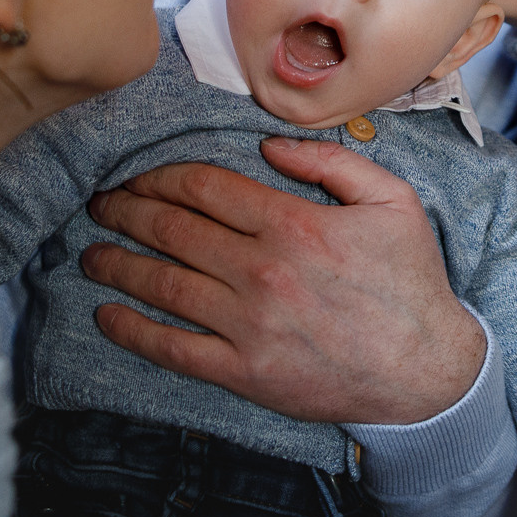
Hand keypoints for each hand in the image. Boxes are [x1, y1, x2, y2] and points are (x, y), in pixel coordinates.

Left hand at [80, 136, 486, 423]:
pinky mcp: (244, 372)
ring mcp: (248, 324)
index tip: (138, 176)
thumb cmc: (410, 283)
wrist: (426, 371)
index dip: (159, 176)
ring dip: (116, 263)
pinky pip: (173, 348)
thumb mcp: (391, 200)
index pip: (203, 187)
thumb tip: (268, 144)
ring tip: (90, 253)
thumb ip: (330, 162)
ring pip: (162, 283)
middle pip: (171, 229)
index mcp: (291, 223)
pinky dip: (133, 329)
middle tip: (100, 204)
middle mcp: (261, 269)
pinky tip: (108, 314)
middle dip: (125, 211)